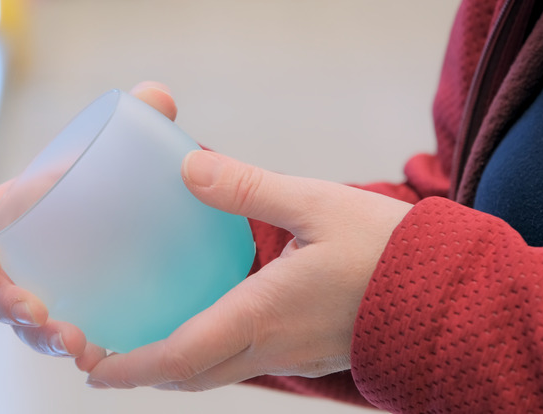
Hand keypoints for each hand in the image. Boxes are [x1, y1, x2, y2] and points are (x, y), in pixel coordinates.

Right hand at [0, 81, 177, 370]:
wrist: (142, 209)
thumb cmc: (117, 174)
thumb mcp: (126, 143)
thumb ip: (139, 116)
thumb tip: (157, 97)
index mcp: (17, 210)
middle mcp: (20, 255)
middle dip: (1, 305)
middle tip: (35, 311)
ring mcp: (43, 287)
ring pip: (20, 322)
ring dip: (36, 337)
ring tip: (72, 341)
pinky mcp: (72, 311)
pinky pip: (59, 337)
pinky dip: (72, 350)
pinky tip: (99, 357)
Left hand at [85, 150, 412, 390]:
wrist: (449, 295)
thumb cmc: (387, 251)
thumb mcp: (317, 204)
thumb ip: (249, 189)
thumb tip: (189, 167)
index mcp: (264, 314)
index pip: (179, 357)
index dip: (130, 367)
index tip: (92, 367)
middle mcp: (271, 346)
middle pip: (190, 376)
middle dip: (142, 372)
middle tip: (105, 355)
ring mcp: (290, 355)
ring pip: (216, 374)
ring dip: (173, 366)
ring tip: (142, 342)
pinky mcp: (306, 352)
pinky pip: (243, 365)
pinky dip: (208, 357)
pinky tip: (203, 323)